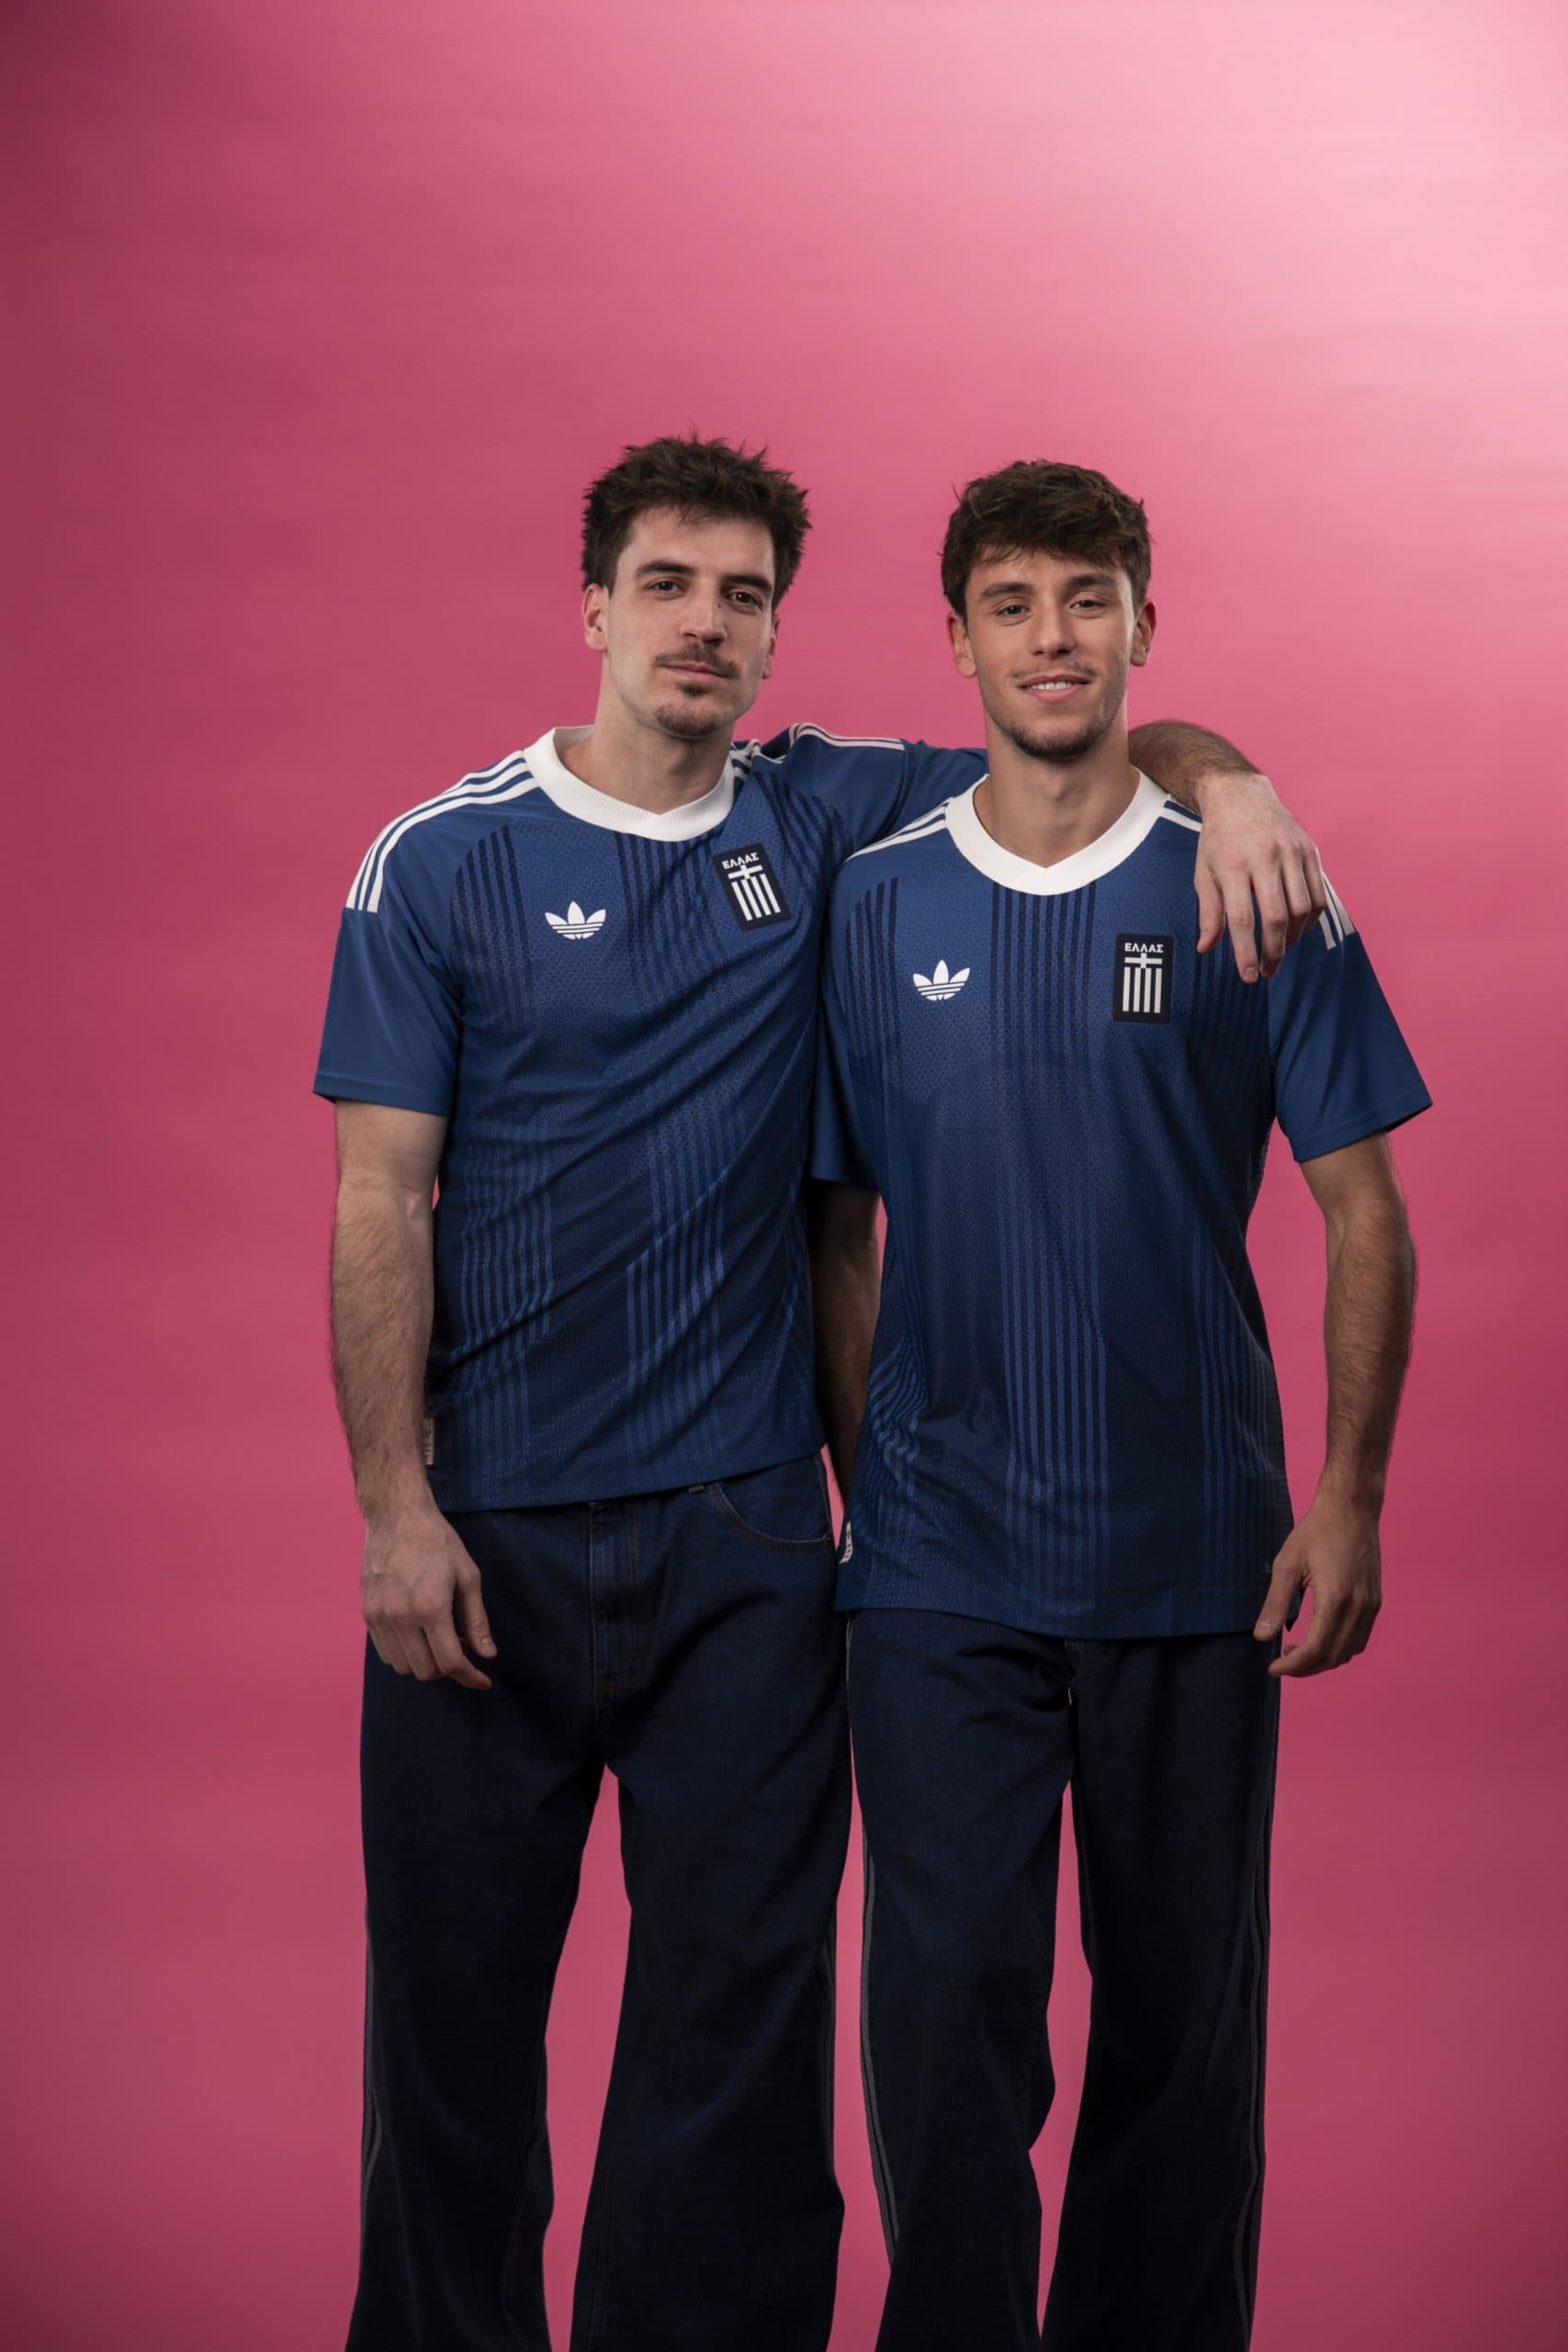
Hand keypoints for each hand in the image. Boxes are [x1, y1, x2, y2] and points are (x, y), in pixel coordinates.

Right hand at [362, 1502, 495, 1688]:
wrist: (396, 1516)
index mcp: (431, 1608)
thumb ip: (476, 1619)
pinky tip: (417, 1633)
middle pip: (426, 1671)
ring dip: (425, 1662)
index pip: (450, 1662)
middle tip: (462, 1646)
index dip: (470, 1677)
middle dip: (448, 1668)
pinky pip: (385, 1653)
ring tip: (438, 1638)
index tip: (483, 1681)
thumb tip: (487, 1654)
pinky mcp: (366, 1613)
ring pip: (403, 1666)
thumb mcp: (467, 1576)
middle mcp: (401, 1618)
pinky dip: (404, 1653)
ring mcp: (379, 1617)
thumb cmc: (437, 1542)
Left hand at [1193, 771, 1327, 980]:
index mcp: (1232, 865)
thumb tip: (1206, 949)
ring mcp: (1291, 852)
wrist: (1240, 795)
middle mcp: (1265, 857)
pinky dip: (1310, 918)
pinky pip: (1316, 893)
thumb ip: (1208, 912)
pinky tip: (1297, 929)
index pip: (1241, 918)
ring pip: (1301, 908)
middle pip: (1275, 917)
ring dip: (1293, 937)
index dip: (1246, 952)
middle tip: (1267, 971)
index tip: (1249, 976)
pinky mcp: (1309, 849)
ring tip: (1280, 949)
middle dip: (1273, 951)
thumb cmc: (1218, 840)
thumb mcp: (1203, 873)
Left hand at [1253, 1495, 1381, 1677]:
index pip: (1316, 1649)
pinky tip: (1319, 1639)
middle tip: (1281, 1662)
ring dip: (1323, 1661)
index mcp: (1336, 1597)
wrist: (1352, 1509)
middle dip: (1305, 1667)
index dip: (1293, 1665)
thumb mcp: (1287, 1563)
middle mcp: (1359, 1606)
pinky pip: (1359, 1638)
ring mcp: (1371, 1605)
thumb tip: (1261, 1637)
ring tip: (1296, 1652)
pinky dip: (1339, 1648)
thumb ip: (1275, 1603)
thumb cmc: (1316, 1531)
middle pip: (1334, 1656)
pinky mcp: (1375, 1601)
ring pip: (1349, 1651)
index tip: (1272, 1668)